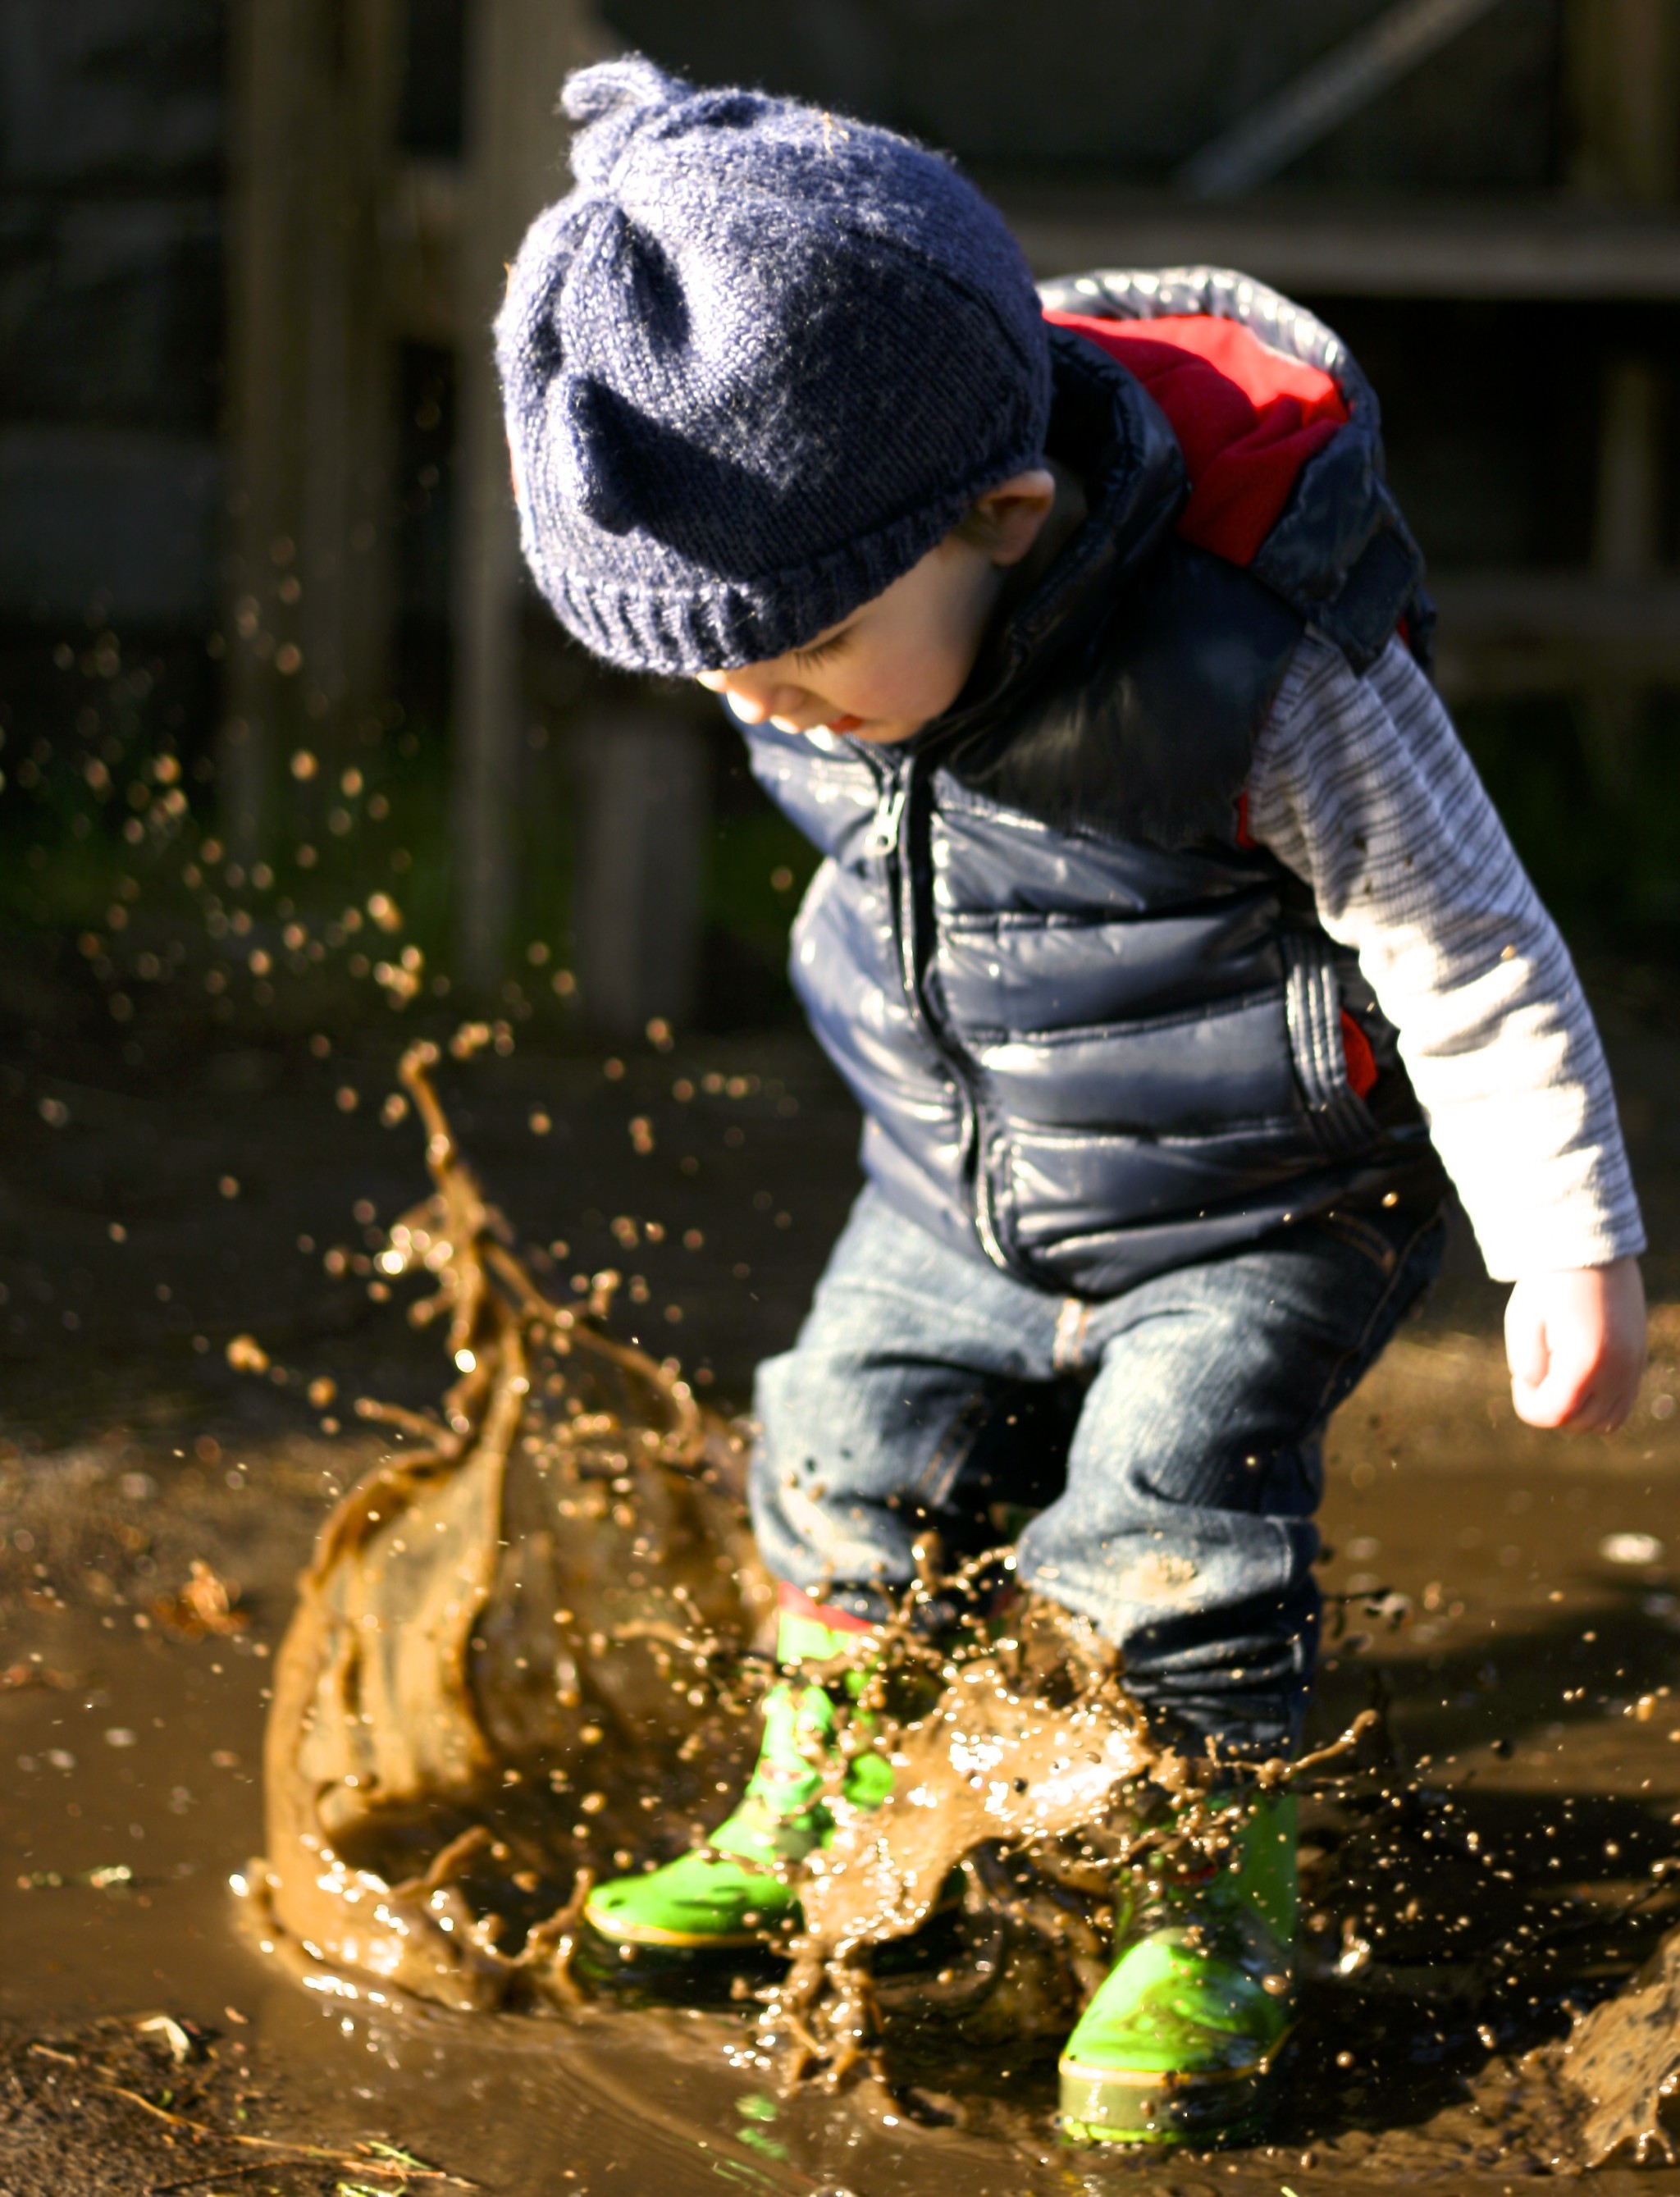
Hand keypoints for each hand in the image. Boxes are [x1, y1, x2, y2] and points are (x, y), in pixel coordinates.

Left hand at [1504, 1257, 1646, 1432]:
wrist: (1590, 1248)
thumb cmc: (1548, 1283)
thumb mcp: (1522, 1321)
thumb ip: (1528, 1365)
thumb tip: (1540, 1392)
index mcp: (1586, 1359)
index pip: (1555, 1414)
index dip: (1528, 1405)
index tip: (1519, 1377)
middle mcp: (1618, 1368)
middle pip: (1581, 1422)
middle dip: (1552, 1407)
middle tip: (1538, 1371)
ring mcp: (1634, 1365)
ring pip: (1607, 1421)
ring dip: (1577, 1410)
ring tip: (1558, 1374)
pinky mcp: (1639, 1359)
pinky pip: (1623, 1403)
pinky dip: (1600, 1402)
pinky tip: (1577, 1375)